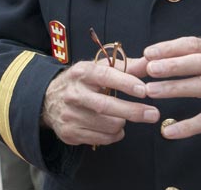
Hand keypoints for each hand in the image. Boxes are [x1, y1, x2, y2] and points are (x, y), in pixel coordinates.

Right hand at [40, 57, 158, 146]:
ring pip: (108, 125)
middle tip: (153, 113)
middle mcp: (74, 94)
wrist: (47, 99)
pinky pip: (102, 138)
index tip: (143, 90)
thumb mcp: (98, 68)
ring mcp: (70, 115)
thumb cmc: (81, 82)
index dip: (125, 83)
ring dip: (122, 123)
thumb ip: (126, 66)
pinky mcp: (70, 133)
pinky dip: (114, 135)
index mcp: (82, 73)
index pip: (105, 76)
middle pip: (107, 106)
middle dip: (133, 111)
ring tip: (123, 117)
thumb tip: (150, 62)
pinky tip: (113, 127)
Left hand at [143, 36, 200, 138]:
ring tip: (151, 92)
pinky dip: (188, 126)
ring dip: (174, 88)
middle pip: (198, 61)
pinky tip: (170, 131)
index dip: (171, 47)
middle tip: (147, 68)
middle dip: (172, 63)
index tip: (149, 51)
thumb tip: (168, 54)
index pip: (195, 44)